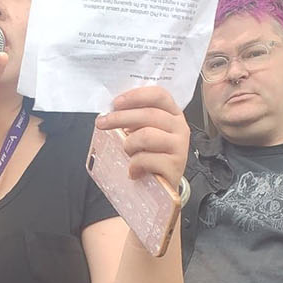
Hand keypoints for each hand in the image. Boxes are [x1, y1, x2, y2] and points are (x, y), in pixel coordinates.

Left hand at [94, 86, 191, 243]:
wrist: (163, 187)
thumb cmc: (151, 156)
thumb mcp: (144, 133)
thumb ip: (135, 119)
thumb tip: (111, 111)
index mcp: (172, 114)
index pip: (159, 95)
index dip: (136, 96)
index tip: (115, 103)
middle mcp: (180, 127)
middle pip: (148, 114)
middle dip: (120, 118)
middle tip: (102, 123)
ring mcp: (180, 146)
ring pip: (146, 135)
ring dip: (129, 145)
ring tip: (129, 154)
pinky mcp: (175, 165)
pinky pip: (147, 158)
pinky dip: (134, 165)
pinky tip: (134, 170)